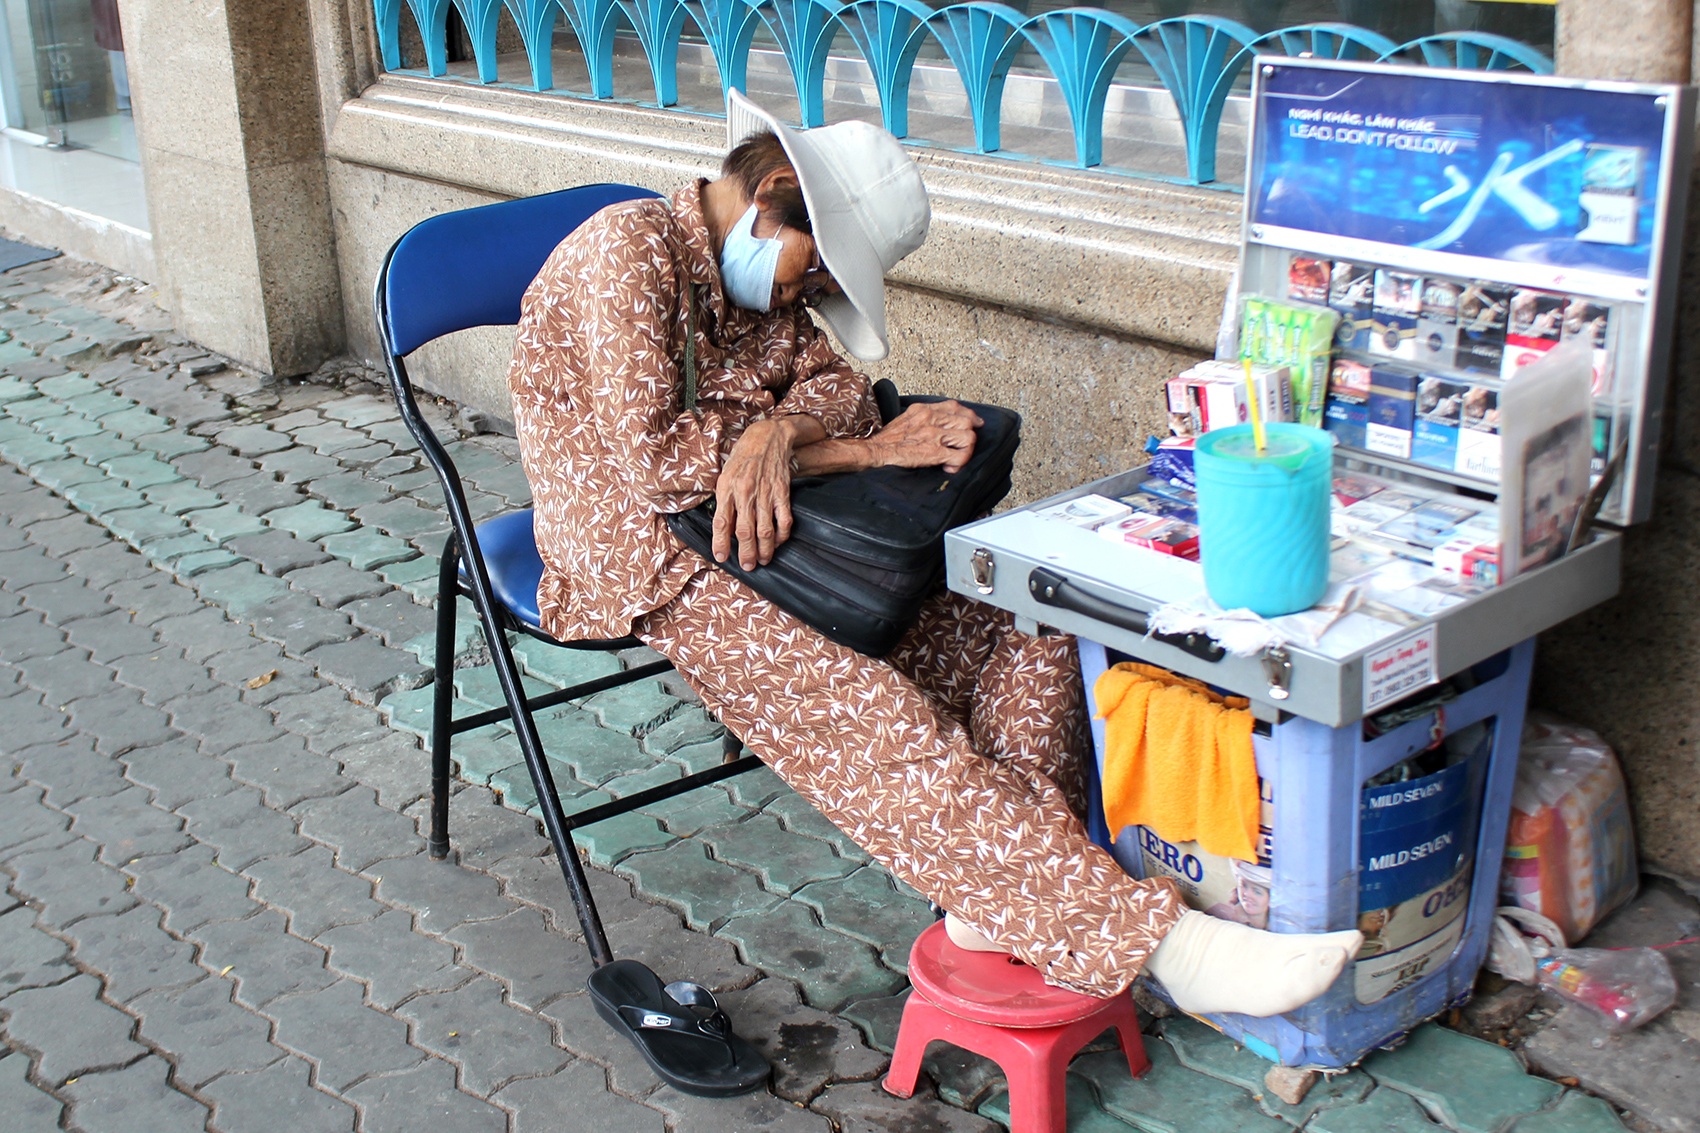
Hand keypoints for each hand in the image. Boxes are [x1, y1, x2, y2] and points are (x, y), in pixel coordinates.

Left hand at [712, 418, 804, 569]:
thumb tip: (725, 528)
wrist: (767, 437)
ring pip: (765, 530)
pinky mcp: (782, 492)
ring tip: (763, 560)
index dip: (720, 542)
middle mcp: (745, 493)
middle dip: (746, 553)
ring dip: (765, 549)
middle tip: (747, 566)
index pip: (721, 522)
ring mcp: (766, 494)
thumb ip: (724, 501)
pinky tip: (779, 542)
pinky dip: (782, 535)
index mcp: (727, 488)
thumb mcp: (725, 476)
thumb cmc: (742, 458)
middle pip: (745, 531)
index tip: (721, 557)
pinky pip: (784, 520)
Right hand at [868, 400, 982, 472]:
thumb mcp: (907, 418)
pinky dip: (960, 463)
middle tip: (964, 445)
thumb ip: (923, 416)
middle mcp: (931, 419)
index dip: (969, 415)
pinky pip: (961, 456)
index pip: (955, 406)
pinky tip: (949, 467)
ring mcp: (934, 435)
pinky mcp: (935, 452)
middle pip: (966, 421)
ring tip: (956, 457)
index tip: (975, 422)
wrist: (876, 451)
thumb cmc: (888, 439)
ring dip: (966, 450)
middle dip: (969, 434)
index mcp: (924, 410)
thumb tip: (939, 421)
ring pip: (968, 437)